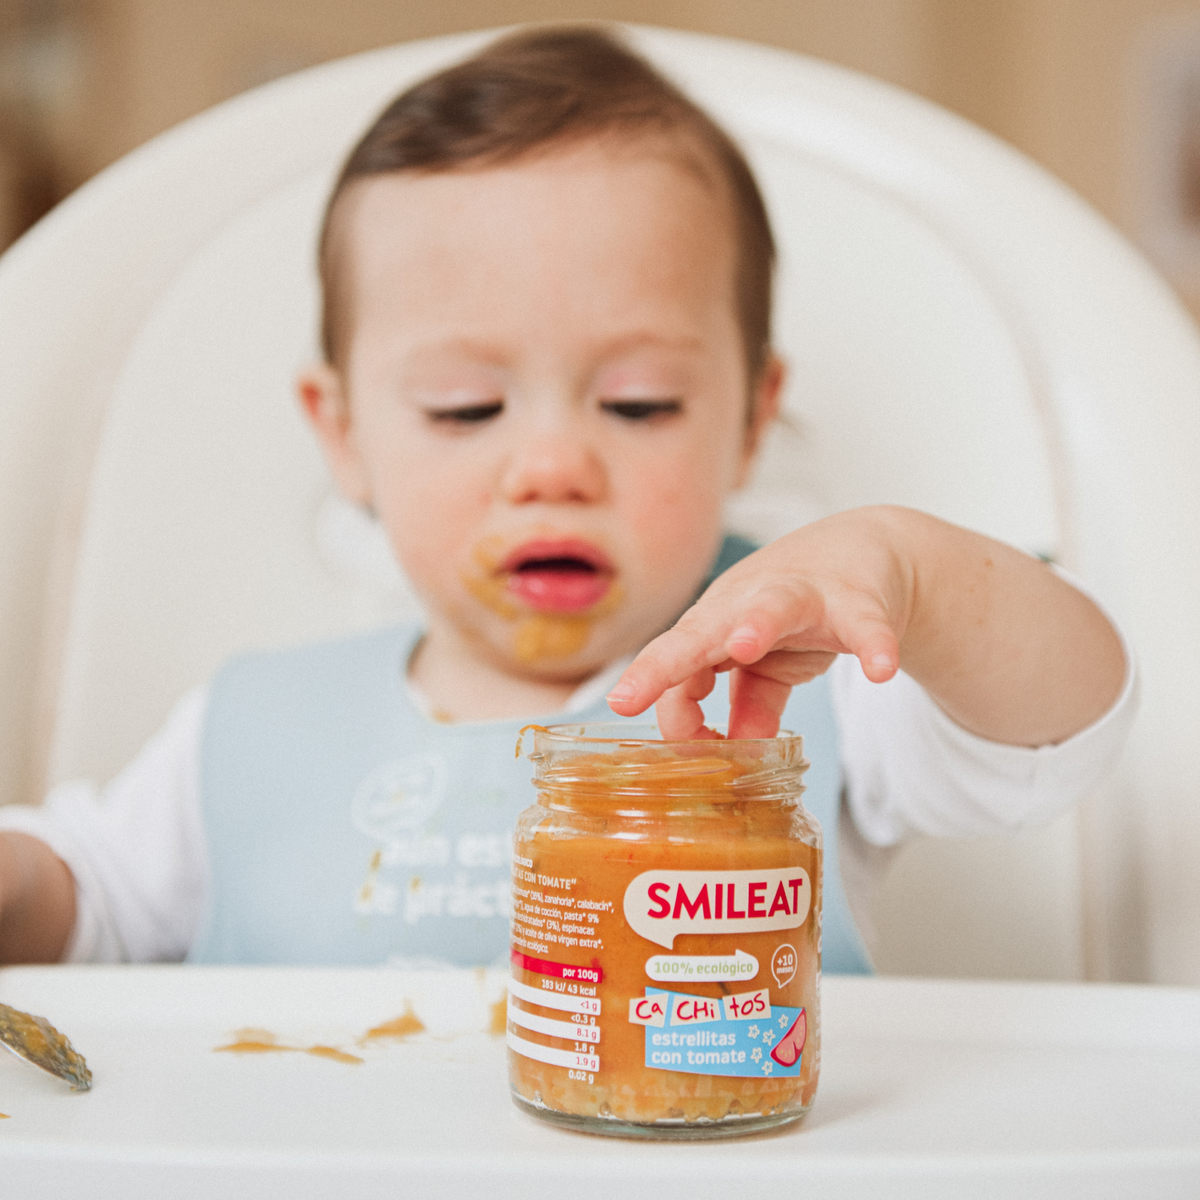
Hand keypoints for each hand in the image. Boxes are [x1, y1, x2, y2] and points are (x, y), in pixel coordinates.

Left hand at [606, 508, 914, 738]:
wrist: (863, 552)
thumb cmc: (795, 611)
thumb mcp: (766, 663)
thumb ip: (751, 706)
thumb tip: (738, 755)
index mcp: (715, 625)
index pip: (672, 659)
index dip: (649, 684)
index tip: (622, 709)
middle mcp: (745, 605)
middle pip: (699, 633)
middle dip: (665, 662)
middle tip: (629, 694)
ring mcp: (801, 596)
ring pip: (773, 607)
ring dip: (756, 625)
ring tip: (746, 646)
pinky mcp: (856, 599)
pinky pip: (865, 626)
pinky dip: (874, 645)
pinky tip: (881, 668)